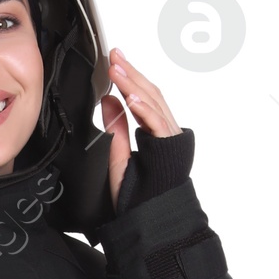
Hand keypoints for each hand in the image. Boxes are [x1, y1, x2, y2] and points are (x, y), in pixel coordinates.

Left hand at [101, 47, 180, 205]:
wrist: (152, 222)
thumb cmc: (138, 197)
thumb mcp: (118, 158)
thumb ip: (116, 128)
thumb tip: (108, 100)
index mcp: (155, 133)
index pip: (143, 98)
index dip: (129, 78)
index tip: (115, 61)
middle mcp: (165, 133)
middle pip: (150, 94)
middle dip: (132, 73)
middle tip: (115, 56)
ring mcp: (170, 140)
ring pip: (155, 104)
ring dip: (135, 85)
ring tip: (119, 70)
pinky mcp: (169, 151)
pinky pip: (158, 125)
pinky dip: (145, 111)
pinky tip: (132, 99)